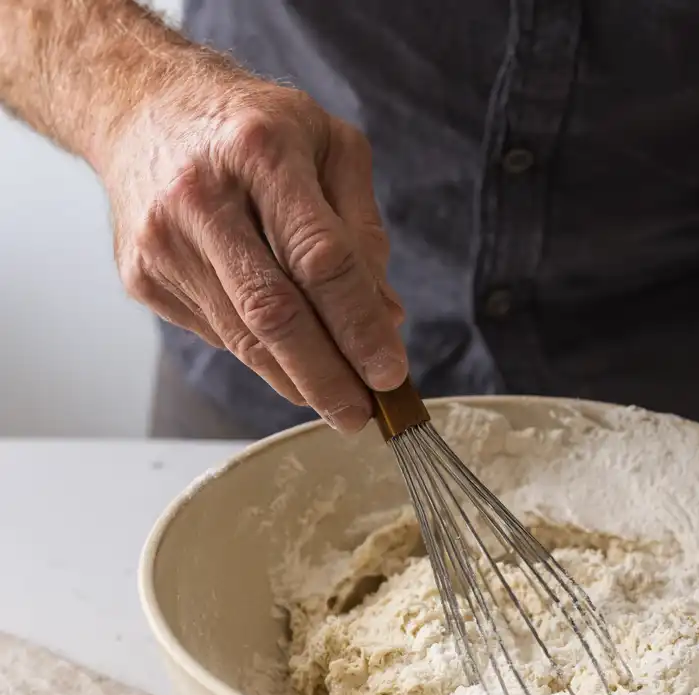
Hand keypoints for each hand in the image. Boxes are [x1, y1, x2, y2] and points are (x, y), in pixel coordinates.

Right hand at [100, 66, 405, 431]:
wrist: (139, 106)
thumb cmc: (254, 128)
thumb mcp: (330, 147)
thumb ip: (363, 231)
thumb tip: (386, 318)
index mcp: (261, 151)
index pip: (321, 259)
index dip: (359, 325)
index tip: (391, 373)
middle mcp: (202, 197)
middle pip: (274, 312)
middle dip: (327, 377)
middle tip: (364, 415)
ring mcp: (164, 242)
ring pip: (244, 337)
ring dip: (298, 381)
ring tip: (341, 402)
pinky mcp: (143, 277)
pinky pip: (220, 334)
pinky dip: (263, 355)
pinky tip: (289, 357)